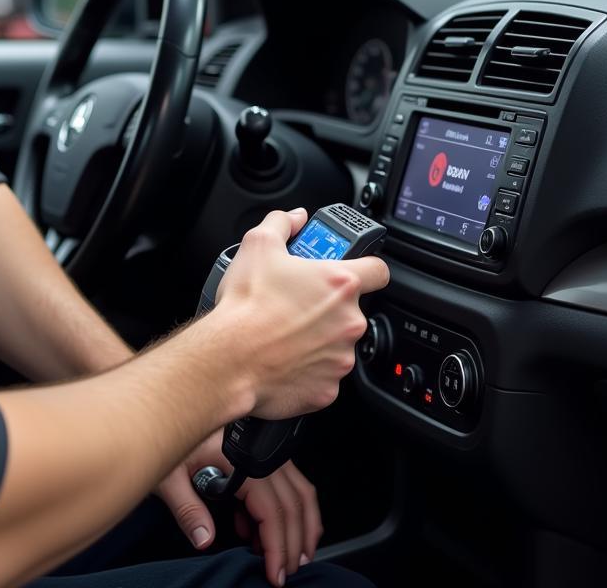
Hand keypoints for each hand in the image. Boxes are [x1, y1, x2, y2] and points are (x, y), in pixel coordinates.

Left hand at [156, 431, 321, 586]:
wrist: (166, 408)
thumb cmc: (166, 434)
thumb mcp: (169, 474)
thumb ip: (188, 510)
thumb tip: (204, 539)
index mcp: (242, 461)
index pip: (272, 512)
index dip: (277, 547)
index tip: (274, 574)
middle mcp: (259, 455)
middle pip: (292, 505)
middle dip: (293, 545)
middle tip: (286, 573)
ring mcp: (263, 452)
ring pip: (299, 492)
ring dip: (302, 526)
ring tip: (295, 555)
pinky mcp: (259, 453)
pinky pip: (289, 483)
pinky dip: (291, 509)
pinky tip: (266, 531)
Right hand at [215, 208, 389, 419]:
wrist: (228, 358)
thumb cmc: (246, 306)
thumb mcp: (258, 245)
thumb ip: (283, 223)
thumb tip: (295, 218)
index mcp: (340, 284)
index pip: (378, 270)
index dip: (366, 265)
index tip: (354, 268)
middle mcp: (349, 322)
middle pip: (351, 309)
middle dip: (328, 305)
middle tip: (298, 302)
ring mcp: (340, 358)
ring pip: (338, 343)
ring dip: (320, 337)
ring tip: (286, 330)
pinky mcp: (328, 390)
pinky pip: (324, 374)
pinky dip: (309, 368)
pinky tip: (284, 357)